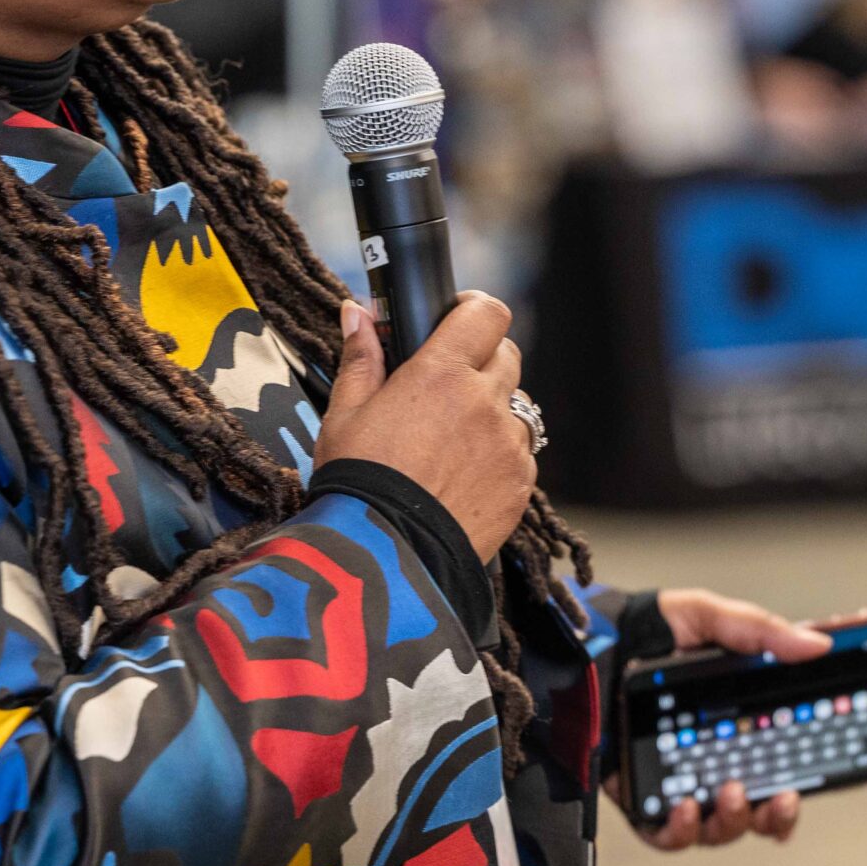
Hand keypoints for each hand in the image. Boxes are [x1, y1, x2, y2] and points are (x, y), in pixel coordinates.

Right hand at [313, 291, 532, 562]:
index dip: (475, 311)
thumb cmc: (359, 481)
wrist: (386, 555)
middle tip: (448, 384)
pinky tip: (463, 477)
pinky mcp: (520, 485)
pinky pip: (519, 455)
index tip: (460, 319)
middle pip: (507, 356)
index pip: (487, 314)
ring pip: (515, 408)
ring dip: (493, 412)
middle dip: (482, 360)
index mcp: (441, 373)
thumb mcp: (346, 413)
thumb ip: (361, 357)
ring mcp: (508, 445)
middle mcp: (485, 402)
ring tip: (453, 441)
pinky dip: (498, 456)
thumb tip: (356, 312)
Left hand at [624, 593, 866, 851]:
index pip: (777, 770)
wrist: (591, 642)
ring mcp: (675, 782)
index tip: (812, 786)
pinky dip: (681, 832)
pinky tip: (686, 808)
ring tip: (733, 793)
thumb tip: (817, 646)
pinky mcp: (639, 796)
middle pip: (756, 810)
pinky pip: (665, 833)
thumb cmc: (650, 630)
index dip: (798, 788)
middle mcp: (709, 761)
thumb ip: (760, 631)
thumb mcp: (708, 618)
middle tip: (782, 799)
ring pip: (718, 827)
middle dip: (776, 817)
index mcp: (734, 727)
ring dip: (735, 821)